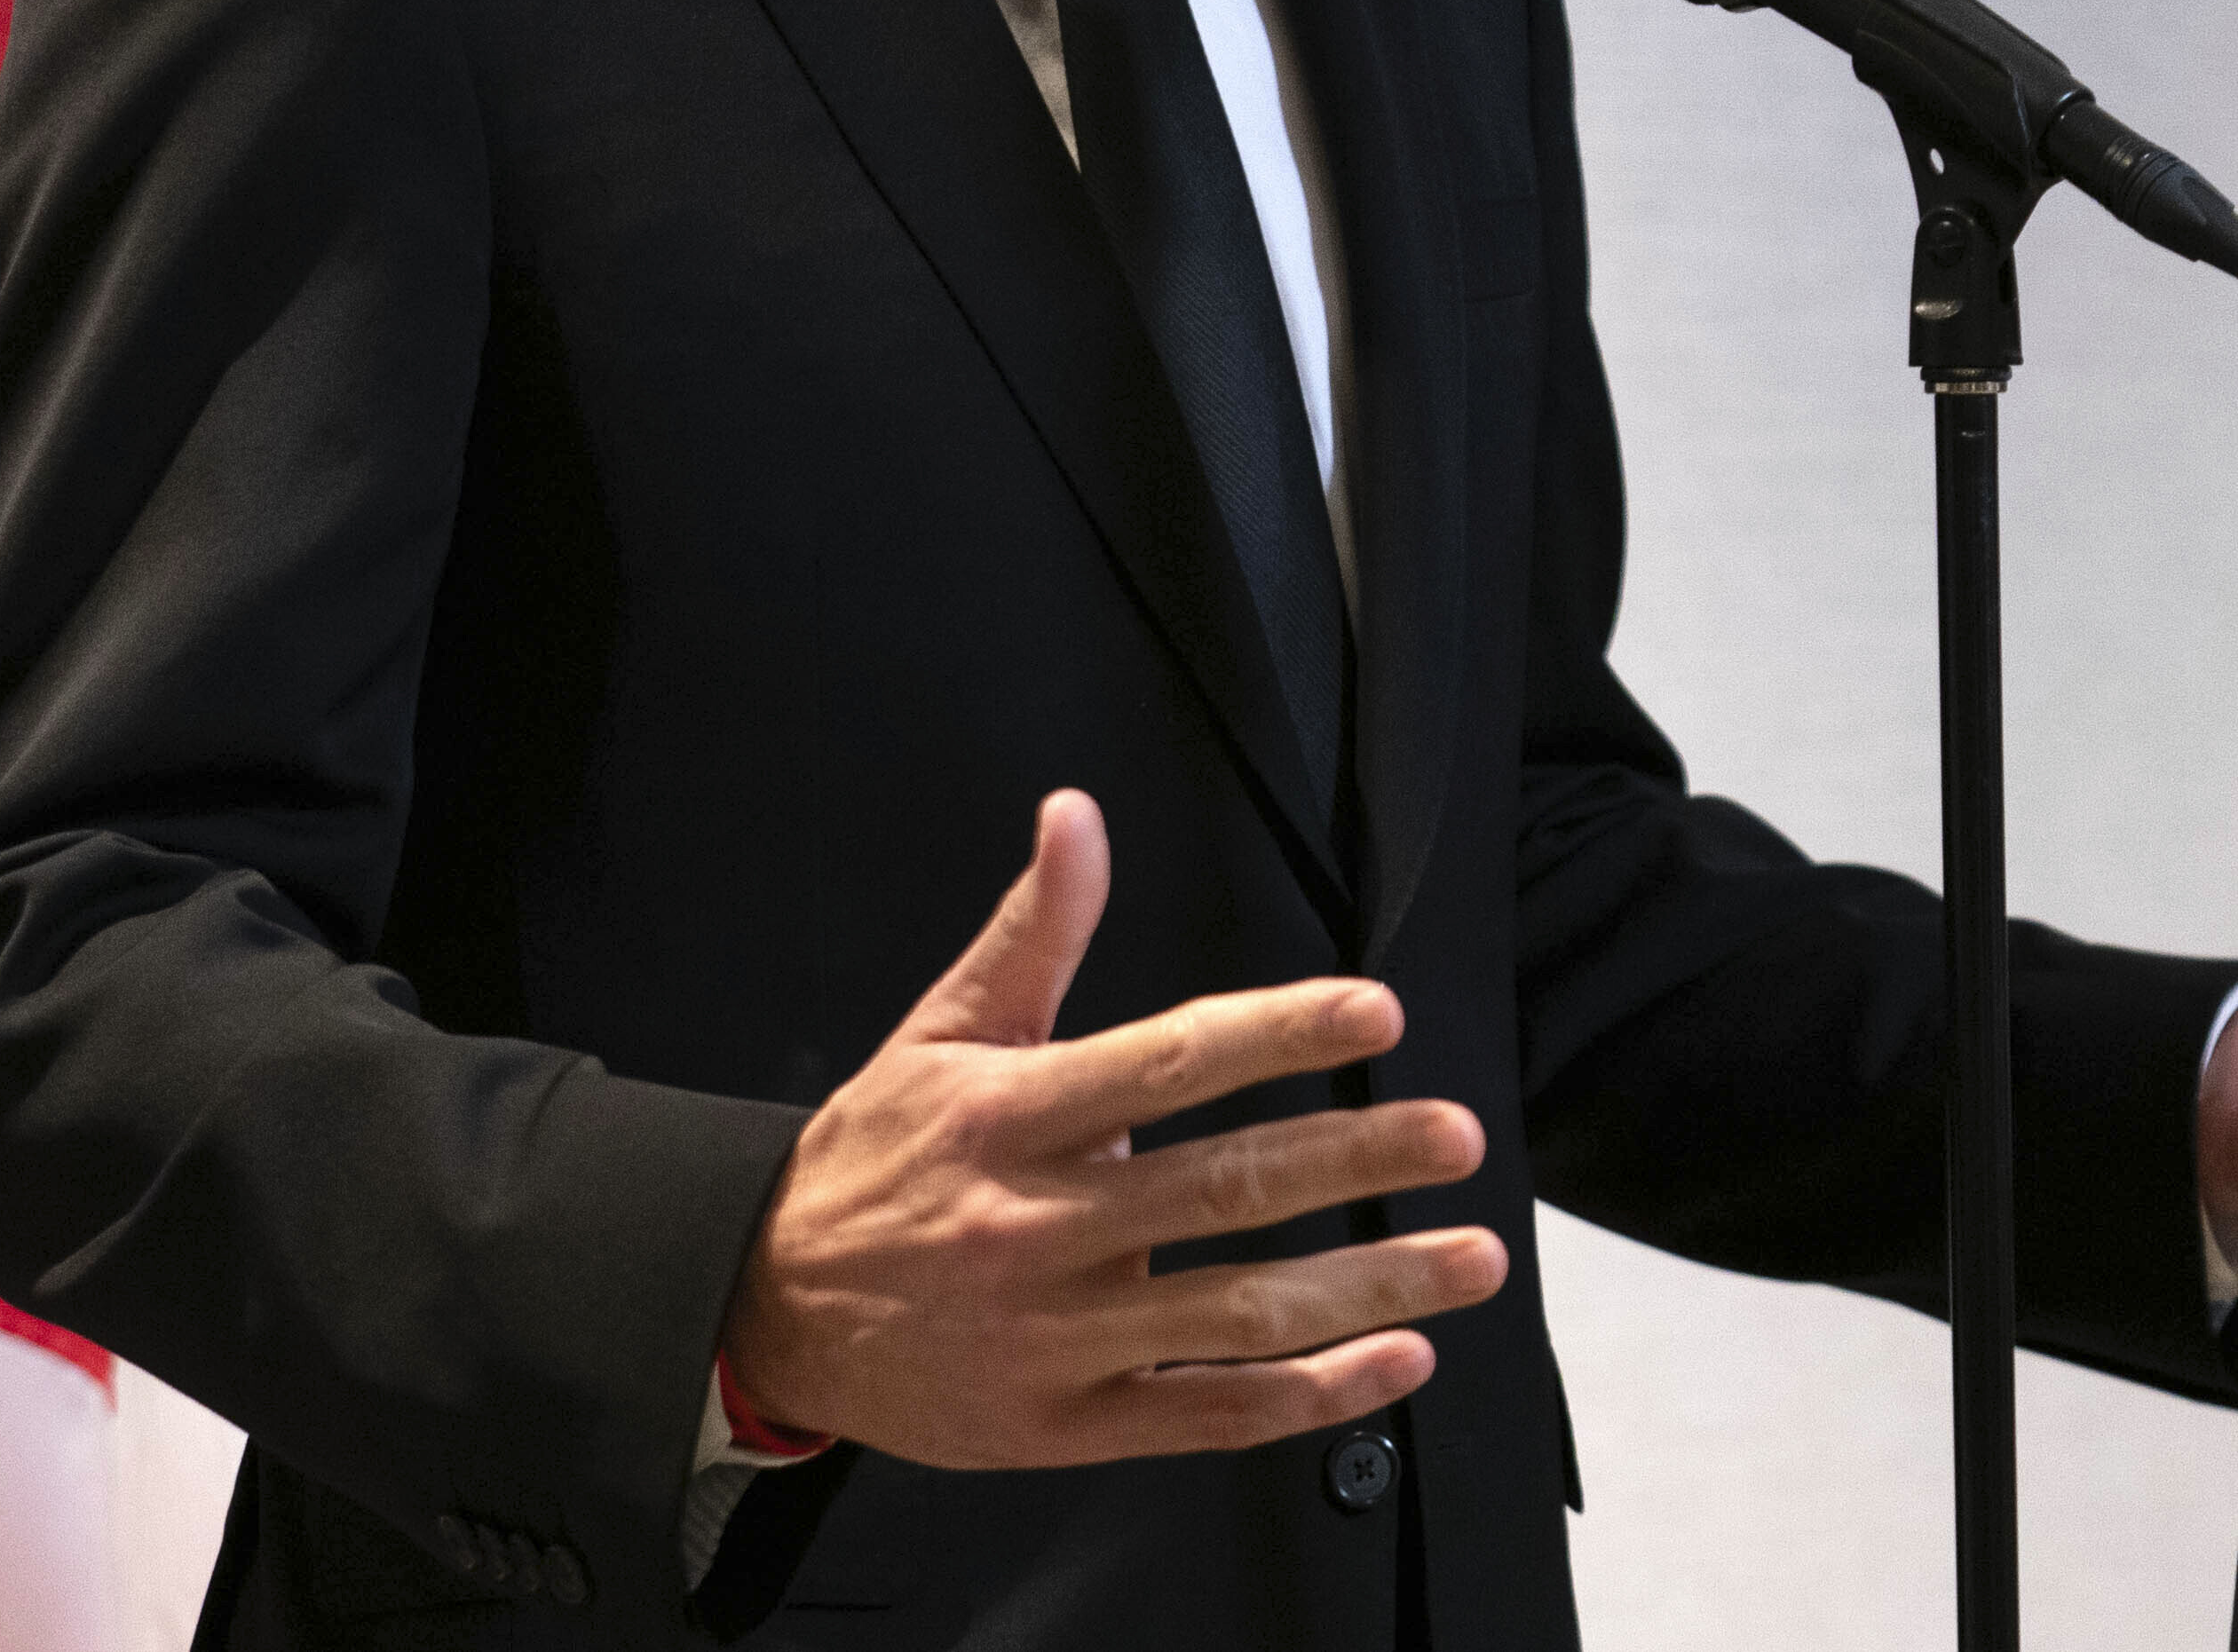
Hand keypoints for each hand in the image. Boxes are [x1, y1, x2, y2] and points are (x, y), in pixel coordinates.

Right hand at [717, 790, 1505, 1466]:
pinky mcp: (1065, 1424)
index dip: (1275, 1033)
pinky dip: (1309, 1395)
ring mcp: (1055, 1336)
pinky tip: (1394, 1360)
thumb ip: (1031, 933)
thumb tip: (1076, 814)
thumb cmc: (874, 1160)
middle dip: (1353, 1159)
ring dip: (1367, 1288)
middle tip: (1458, 1136)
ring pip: (1235, 1313)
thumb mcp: (939, 1034)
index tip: (1373, 1010)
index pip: (1164, 1062)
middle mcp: (1038, 1225)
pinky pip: (1207, 1414)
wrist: (767, 1310)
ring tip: (1470, 1258)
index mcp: (1008, 1117)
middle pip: (1223, 1189)